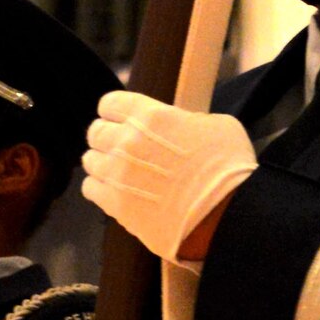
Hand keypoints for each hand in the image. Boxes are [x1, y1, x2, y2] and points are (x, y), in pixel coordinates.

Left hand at [82, 90, 255, 263]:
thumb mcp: (217, 126)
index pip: (111, 103)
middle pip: (96, 131)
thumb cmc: (229, 169)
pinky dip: (99, 189)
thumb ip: (186, 121)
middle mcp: (127, 141)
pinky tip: (115, 191)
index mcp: (151, 116)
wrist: (225, 216)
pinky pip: (90, 189)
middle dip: (107, 137)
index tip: (121, 119)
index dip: (115, 111)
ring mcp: (118, 174)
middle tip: (121, 148)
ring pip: (90, 160)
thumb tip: (178, 127)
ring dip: (102, 163)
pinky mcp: (115, 204)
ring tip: (118, 171)